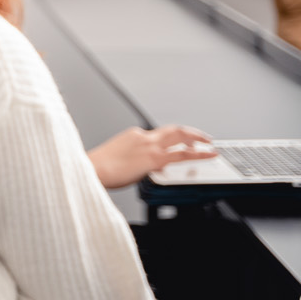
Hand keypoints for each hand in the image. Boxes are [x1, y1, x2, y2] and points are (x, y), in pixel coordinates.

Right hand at [87, 125, 214, 188]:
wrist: (91, 170)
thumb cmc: (98, 168)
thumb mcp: (118, 158)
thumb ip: (135, 159)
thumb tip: (146, 168)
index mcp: (133, 135)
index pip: (159, 134)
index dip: (174, 138)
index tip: (182, 143)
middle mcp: (143, 136)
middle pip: (173, 129)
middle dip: (191, 132)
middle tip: (203, 137)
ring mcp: (150, 146)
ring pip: (180, 136)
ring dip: (197, 139)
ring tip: (209, 145)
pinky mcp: (154, 158)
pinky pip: (182, 154)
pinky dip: (199, 153)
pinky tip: (208, 155)